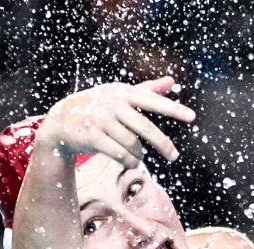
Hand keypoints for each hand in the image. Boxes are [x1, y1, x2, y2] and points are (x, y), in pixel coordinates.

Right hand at [36, 76, 195, 166]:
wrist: (62, 119)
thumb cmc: (98, 106)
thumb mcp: (121, 95)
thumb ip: (147, 90)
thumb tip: (172, 81)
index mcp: (123, 92)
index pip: (153, 101)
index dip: (173, 109)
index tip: (192, 117)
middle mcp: (112, 103)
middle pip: (146, 128)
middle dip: (163, 144)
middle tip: (174, 156)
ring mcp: (101, 119)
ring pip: (133, 144)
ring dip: (139, 155)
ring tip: (137, 156)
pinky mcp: (91, 136)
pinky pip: (119, 154)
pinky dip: (129, 160)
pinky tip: (131, 162)